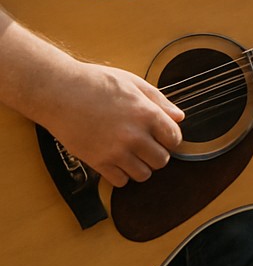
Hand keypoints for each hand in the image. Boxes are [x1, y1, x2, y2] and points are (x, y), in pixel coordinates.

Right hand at [37, 61, 184, 186]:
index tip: (163, 136)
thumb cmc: (96, 83)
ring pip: (143, 174)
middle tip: (148, 145)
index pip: (174, 138)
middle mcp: (134, 136)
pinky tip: (117, 161)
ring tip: (133, 154)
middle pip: (162, 160)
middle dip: (158, 153)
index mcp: (147, 114)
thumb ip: (160, 101)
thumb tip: (179, 116)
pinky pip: (120, 182)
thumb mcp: (134, 83)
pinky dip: (122, 175)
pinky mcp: (97, 162)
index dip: (171, 137)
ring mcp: (115, 151)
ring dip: (141, 166)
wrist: (60, 93)